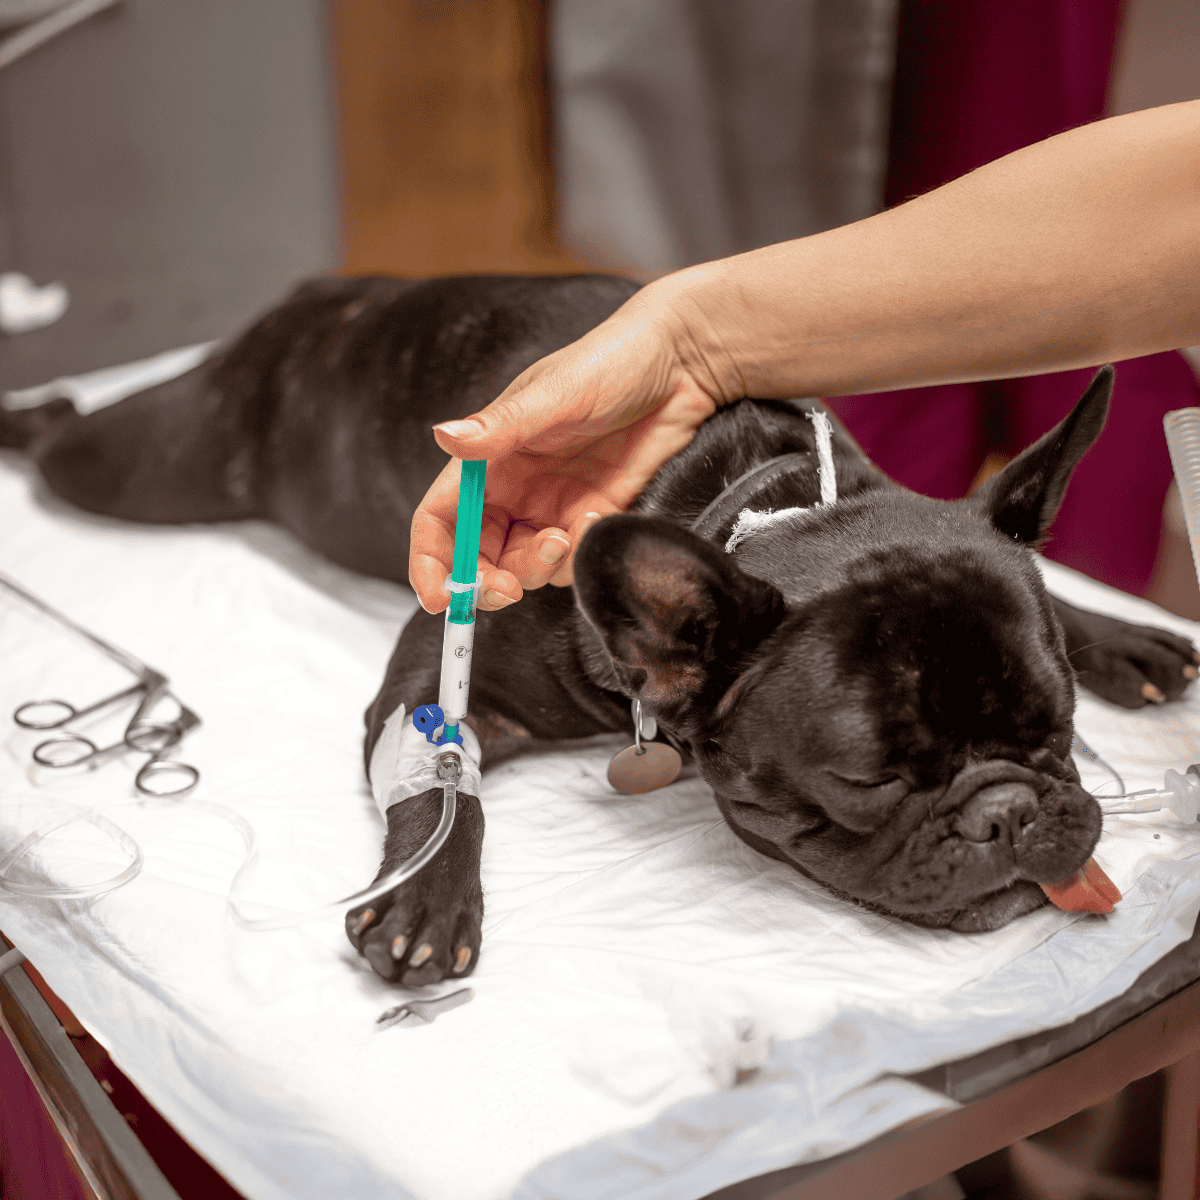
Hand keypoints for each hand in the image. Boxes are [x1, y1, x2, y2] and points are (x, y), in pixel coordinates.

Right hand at [408, 280, 732, 612]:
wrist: (682, 365)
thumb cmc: (611, 362)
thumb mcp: (554, 394)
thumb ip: (500, 426)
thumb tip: (444, 436)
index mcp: (488, 458)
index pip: (440, 521)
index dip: (430, 563)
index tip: (438, 599)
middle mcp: (513, 488)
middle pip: (477, 556)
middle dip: (485, 582)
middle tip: (509, 588)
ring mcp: (553, 506)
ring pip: (525, 566)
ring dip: (537, 568)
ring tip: (566, 536)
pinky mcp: (594, 516)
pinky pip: (575, 558)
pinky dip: (580, 554)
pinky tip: (600, 516)